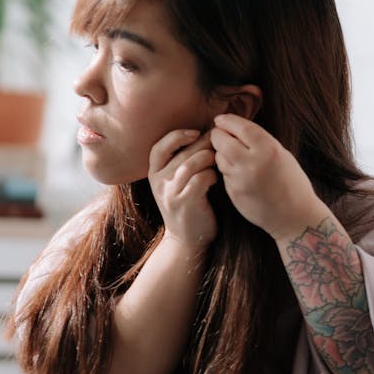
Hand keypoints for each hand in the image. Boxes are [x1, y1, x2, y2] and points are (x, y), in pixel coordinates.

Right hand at [148, 129, 217, 249]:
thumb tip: (206, 134)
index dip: (177, 136)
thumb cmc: (189, 206)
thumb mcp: (177, 183)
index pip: (159, 147)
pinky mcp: (184, 203)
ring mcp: (170, 193)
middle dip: (203, 144)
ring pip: (191, 163)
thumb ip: (183, 162)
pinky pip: (200, 179)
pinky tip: (217, 179)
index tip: (195, 132)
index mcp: (154, 174)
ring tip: (219, 161)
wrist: (186, 241)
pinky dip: (212, 175)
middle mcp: (159, 182)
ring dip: (209, 158)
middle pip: (181, 152)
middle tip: (219, 143)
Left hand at [210, 115, 327, 241]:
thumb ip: (260, 142)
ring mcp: (241, 179)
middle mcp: (253, 162)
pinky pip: (224, 174)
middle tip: (220, 133)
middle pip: (222, 140)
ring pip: (219, 157)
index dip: (228, 120)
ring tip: (232, 153)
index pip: (240, 126)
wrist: (295, 216)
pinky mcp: (234, 192)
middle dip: (218, 134)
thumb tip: (236, 128)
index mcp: (269, 149)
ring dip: (221, 152)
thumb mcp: (282, 155)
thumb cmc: (292, 182)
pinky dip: (227, 169)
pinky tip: (238, 171)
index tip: (221, 119)